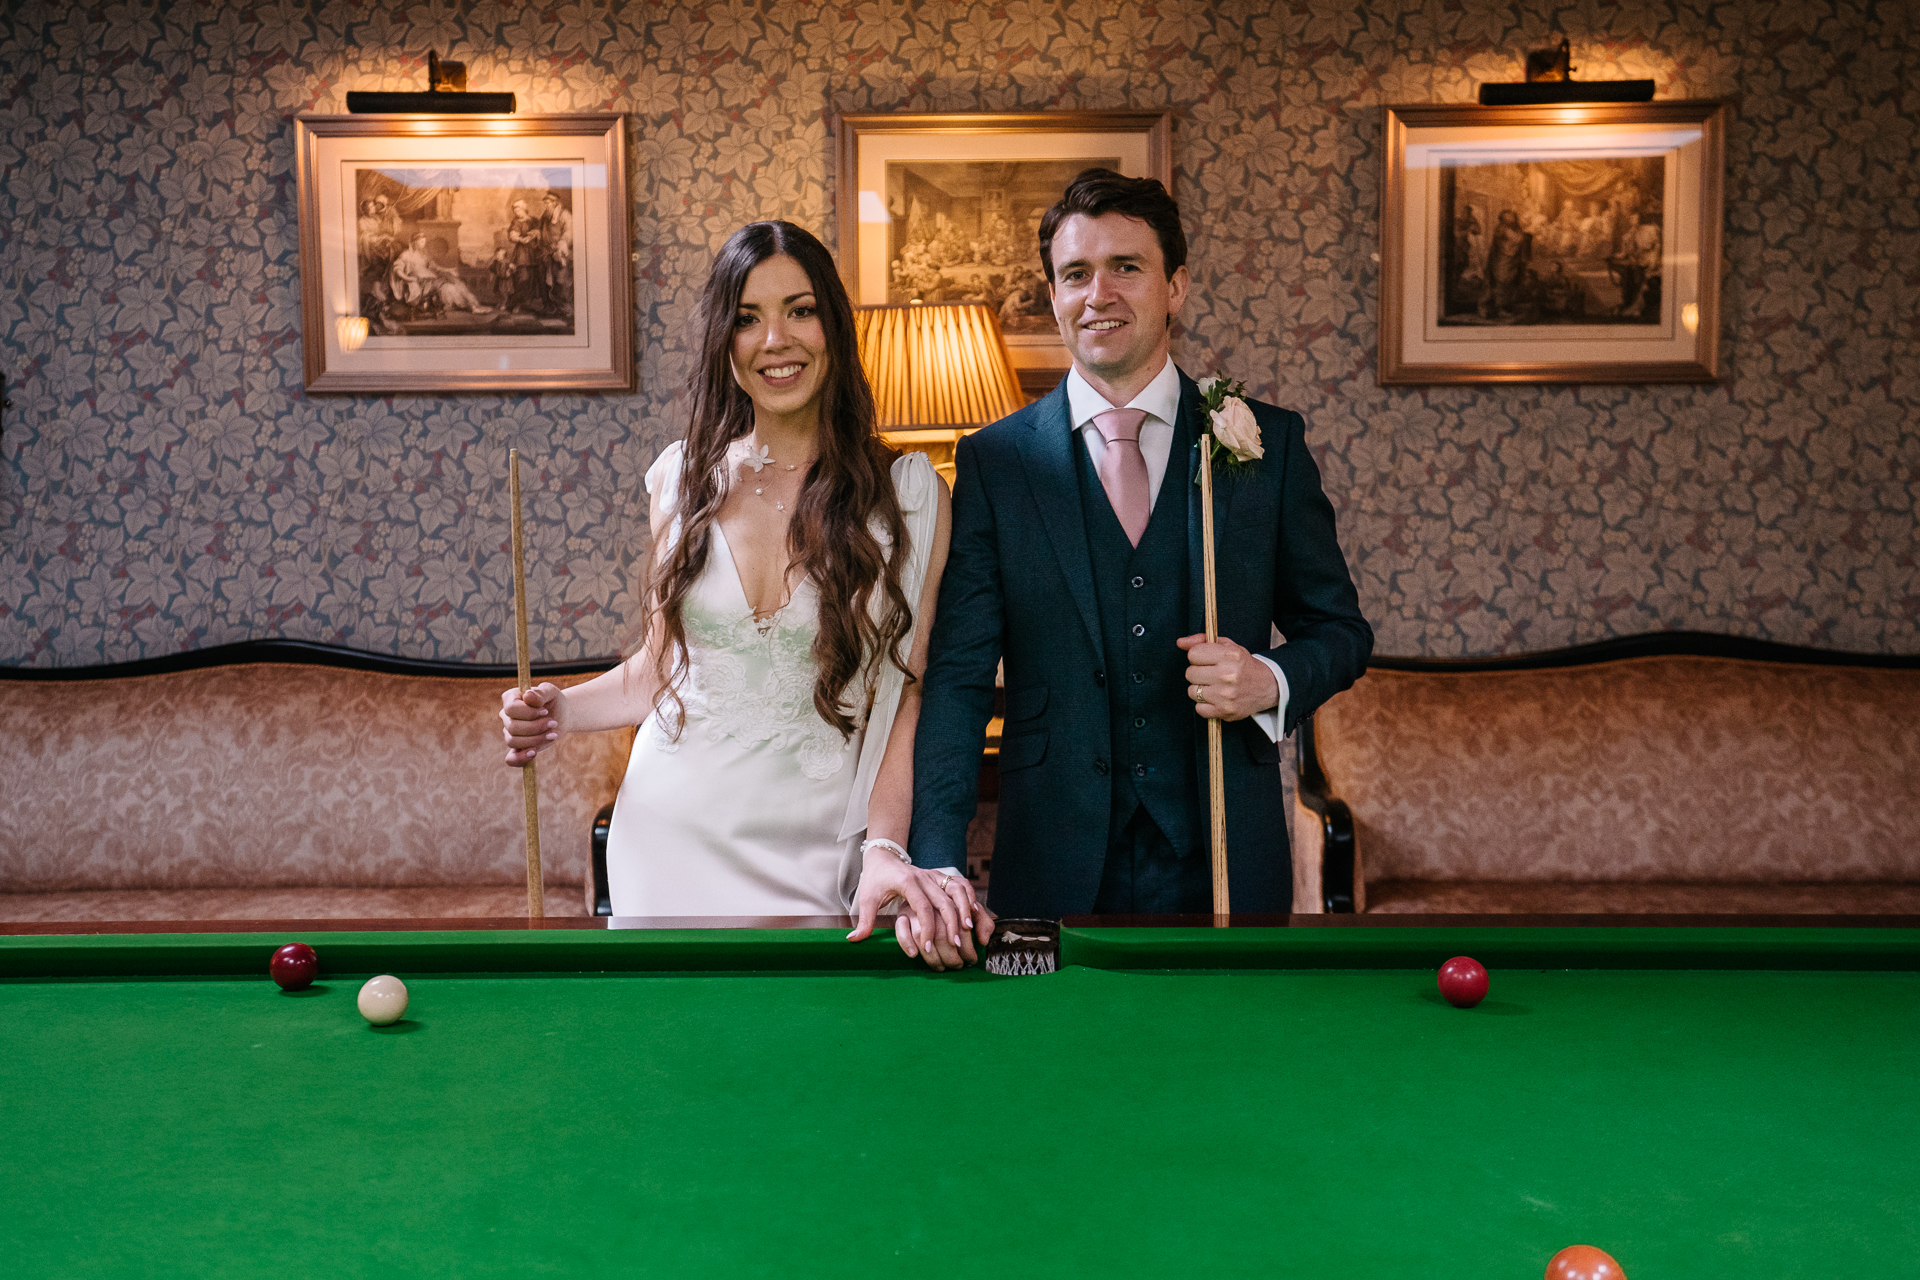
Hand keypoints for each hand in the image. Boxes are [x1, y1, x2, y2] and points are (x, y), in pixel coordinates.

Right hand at [500, 682, 565, 765]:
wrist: (562, 715)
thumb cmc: (554, 701)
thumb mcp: (551, 692)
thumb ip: (541, 692)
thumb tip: (527, 695)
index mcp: (510, 699)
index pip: (511, 709)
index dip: (529, 712)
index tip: (545, 711)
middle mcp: (506, 716)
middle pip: (513, 727)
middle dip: (536, 727)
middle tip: (554, 723)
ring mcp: (510, 733)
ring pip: (513, 741)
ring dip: (535, 740)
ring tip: (553, 734)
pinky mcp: (518, 748)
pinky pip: (511, 759)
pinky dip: (521, 759)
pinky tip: (534, 754)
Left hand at [847, 847, 994, 970]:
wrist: (884, 856)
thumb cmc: (876, 879)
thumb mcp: (867, 898)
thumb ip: (864, 920)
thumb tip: (853, 940)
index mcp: (907, 882)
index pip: (922, 906)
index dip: (928, 927)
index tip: (928, 947)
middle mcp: (924, 877)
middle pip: (943, 901)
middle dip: (951, 924)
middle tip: (955, 945)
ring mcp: (935, 875)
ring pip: (956, 891)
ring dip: (964, 910)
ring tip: (968, 931)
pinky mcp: (941, 876)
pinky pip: (961, 885)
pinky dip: (970, 898)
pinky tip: (973, 915)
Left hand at [1177, 634, 1277, 721]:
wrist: (1266, 686)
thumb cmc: (1243, 665)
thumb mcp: (1227, 646)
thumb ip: (1202, 641)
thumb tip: (1180, 642)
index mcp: (1229, 655)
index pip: (1193, 654)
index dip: (1197, 657)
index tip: (1207, 660)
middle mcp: (1227, 675)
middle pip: (1190, 673)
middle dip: (1198, 673)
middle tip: (1211, 674)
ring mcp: (1226, 695)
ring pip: (1192, 691)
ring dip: (1200, 689)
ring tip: (1214, 686)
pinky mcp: (1225, 711)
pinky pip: (1199, 709)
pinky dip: (1204, 705)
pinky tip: (1215, 699)